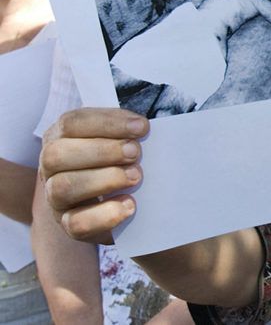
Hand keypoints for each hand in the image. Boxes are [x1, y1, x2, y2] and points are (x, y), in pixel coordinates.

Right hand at [39, 109, 148, 244]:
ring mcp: (54, 198)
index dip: (108, 123)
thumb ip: (126, 133)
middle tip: (135, 152)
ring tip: (135, 176)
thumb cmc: (120, 161)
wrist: (117, 202)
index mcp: (61, 136)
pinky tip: (129, 204)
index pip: (72, 122)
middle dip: (102, 151)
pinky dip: (105, 214)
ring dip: (104, 179)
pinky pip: (76, 223)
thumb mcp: (120, 141)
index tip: (142, 127)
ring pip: (62, 187)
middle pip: (57, 154)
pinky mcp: (68, 224)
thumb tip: (143, 129)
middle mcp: (50, 166)